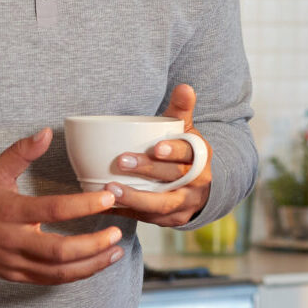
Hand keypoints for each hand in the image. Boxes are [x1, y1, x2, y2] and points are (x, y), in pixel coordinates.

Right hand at [0, 131, 125, 284]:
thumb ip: (21, 152)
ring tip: (116, 252)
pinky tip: (94, 264)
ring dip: (91, 264)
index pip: (53, 210)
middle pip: (60, 250)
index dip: (84, 205)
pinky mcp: (14, 276)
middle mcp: (13, 241)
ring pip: (58, 272)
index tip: (109, 197)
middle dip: (93, 244)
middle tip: (117, 233)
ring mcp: (14, 262)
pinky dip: (75, 275)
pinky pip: (50, 281)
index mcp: (9, 211)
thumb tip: (46, 132)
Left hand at [105, 84, 213, 228]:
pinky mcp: (171, 220)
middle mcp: (196, 183)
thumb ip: (181, 110)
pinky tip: (108, 206)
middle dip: (148, 170)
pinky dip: (128, 213)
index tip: (157, 147)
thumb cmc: (184, 154)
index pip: (189, 153)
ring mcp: (184, 204)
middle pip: (173, 177)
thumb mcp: (186, 131)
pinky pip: (148, 219)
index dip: (174, 150)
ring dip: (136, 198)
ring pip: (161, 204)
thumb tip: (185, 86)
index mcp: (199, 157)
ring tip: (111, 190)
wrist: (199, 190)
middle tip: (121, 161)